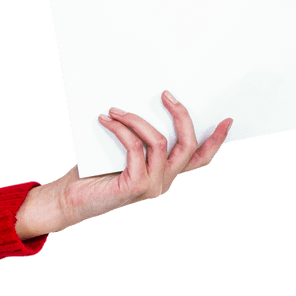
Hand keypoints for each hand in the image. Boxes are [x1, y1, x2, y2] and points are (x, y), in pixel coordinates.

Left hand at [51, 90, 231, 228]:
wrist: (68, 200)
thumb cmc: (91, 175)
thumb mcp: (120, 153)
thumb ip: (137, 138)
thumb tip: (141, 107)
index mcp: (165, 174)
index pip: (199, 159)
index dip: (216, 140)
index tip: (226, 120)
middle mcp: (164, 182)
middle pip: (187, 145)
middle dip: (180, 115)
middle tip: (167, 95)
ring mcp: (152, 186)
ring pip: (158, 141)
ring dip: (136, 119)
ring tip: (115, 110)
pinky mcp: (135, 185)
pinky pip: (134, 147)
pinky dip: (121, 129)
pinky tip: (106, 120)